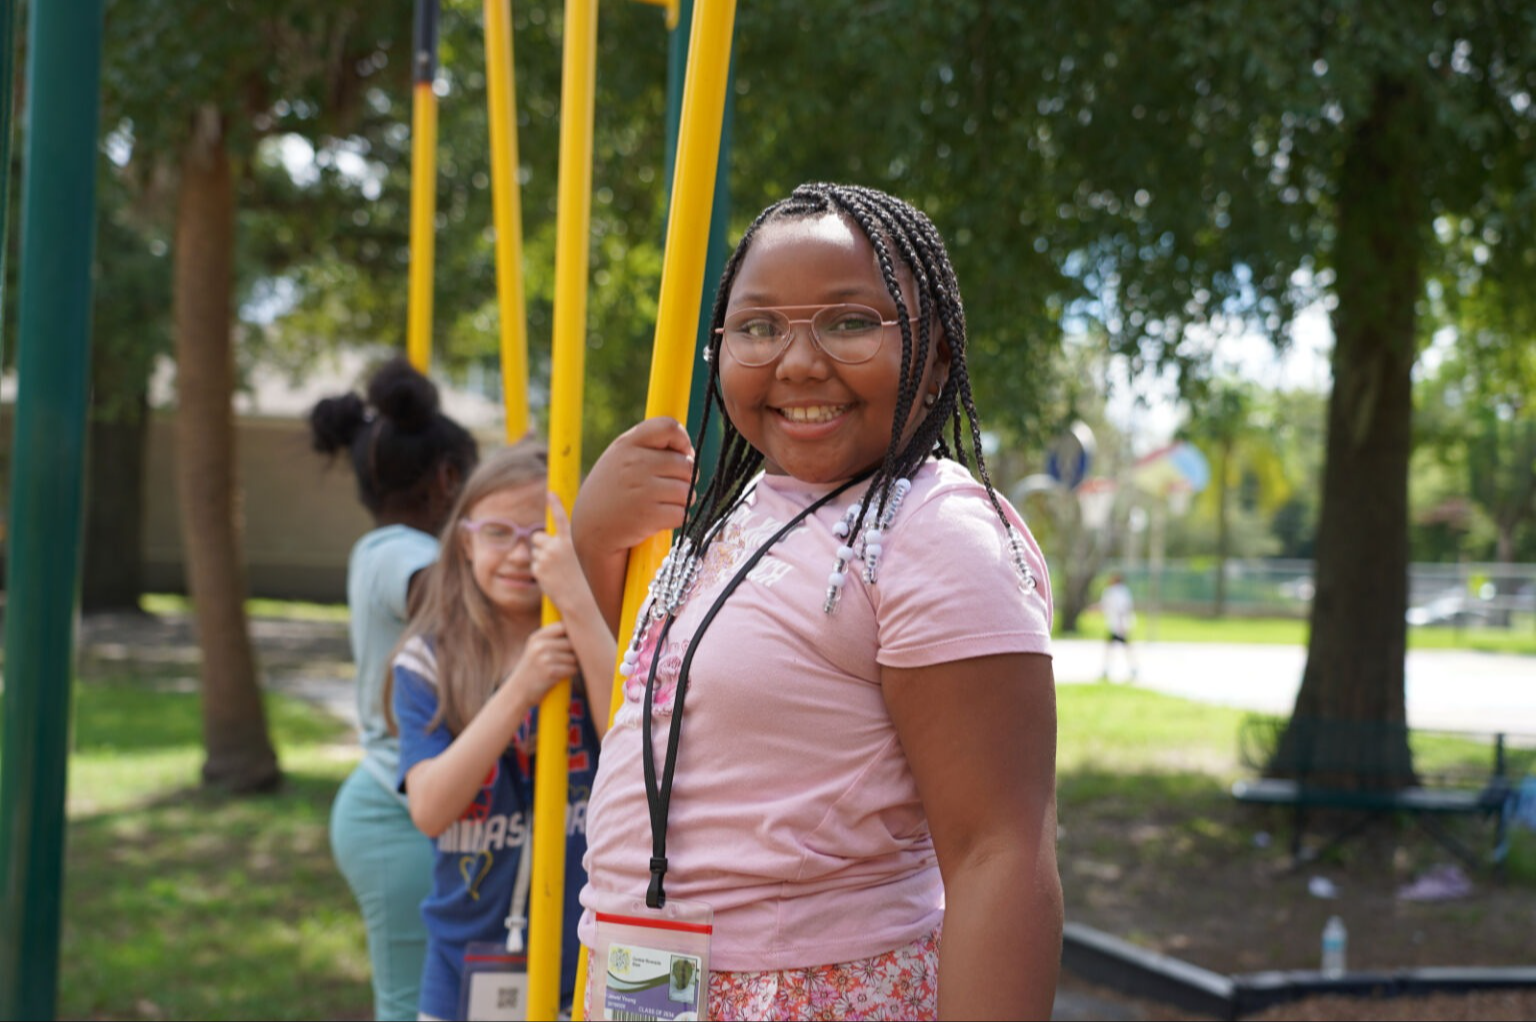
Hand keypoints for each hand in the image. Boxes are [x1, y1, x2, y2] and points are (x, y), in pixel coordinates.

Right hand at [502, 621, 578, 704]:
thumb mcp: (535, 649)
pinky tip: (562, 676)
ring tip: (563, 669)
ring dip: (574, 664)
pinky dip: (571, 673)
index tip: (573, 641)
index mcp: (536, 637)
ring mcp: (544, 659)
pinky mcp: (550, 672)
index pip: (563, 626)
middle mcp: (540, 645)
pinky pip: (572, 669)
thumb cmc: (532, 669)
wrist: (518, 692)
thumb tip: (579, 629)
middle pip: (571, 643)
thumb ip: (552, 638)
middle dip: (575, 652)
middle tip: (569, 659)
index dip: (572, 633)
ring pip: (573, 657)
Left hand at [531, 494, 586, 611]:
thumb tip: (548, 539)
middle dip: (541, 544)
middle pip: (538, 537)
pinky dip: (541, 572)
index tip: (550, 493)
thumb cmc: (586, 581)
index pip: (561, 517)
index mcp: (571, 540)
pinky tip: (553, 579)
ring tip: (557, 572)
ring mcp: (545, 557)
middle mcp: (556, 545)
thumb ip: (566, 546)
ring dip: (542, 559)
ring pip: (535, 552)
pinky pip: (534, 566)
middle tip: (553, 557)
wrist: (581, 601)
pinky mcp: (538, 569)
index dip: (555, 503)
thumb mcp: (581, 557)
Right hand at [572, 416, 694, 557]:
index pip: (668, 426)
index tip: (682, 453)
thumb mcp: (618, 461)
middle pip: (687, 464)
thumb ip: (646, 450)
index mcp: (626, 444)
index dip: (683, 440)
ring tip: (661, 505)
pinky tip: (657, 520)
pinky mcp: (649, 515)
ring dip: (681, 502)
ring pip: (687, 491)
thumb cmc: (609, 495)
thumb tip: (689, 452)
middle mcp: (634, 463)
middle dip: (685, 479)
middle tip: (669, 489)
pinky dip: (675, 520)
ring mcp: (642, 489)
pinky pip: (681, 513)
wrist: (588, 533)